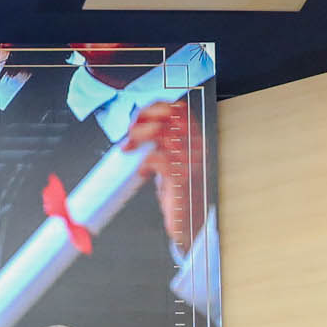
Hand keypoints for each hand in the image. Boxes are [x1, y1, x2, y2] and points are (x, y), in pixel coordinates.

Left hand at [126, 100, 201, 250]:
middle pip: (168, 117)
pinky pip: (161, 159)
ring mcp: (192, 161)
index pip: (177, 108)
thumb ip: (158, 141)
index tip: (136, 121)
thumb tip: (137, 127)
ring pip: (163, 133)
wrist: (186, 218)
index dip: (153, 109)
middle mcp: (196, 144)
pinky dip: (146, 162)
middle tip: (130, 139)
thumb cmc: (176, 188)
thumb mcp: (167, 157)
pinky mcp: (183, 179)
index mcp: (193, 136)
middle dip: (141, 124)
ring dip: (140, 140)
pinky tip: (143, 171)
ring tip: (133, 153)